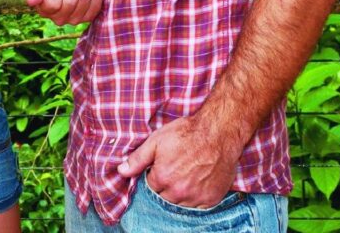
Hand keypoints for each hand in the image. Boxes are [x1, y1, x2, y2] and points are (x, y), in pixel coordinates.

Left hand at [117, 115, 241, 207]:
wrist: (218, 132)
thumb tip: (121, 171)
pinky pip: (197, 207)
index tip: (160, 167)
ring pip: (180, 203)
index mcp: (163, 178)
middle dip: (165, 186)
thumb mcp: (156, 140)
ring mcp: (196, 197)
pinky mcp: (211, 199)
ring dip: (179, 193)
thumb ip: (137, 159)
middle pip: (164, 197)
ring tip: (185, 174)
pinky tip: (196, 182)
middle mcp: (179, 191)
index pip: (150, 187)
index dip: (154, 176)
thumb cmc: (186, 133)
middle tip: (174, 169)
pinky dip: (195, 198)